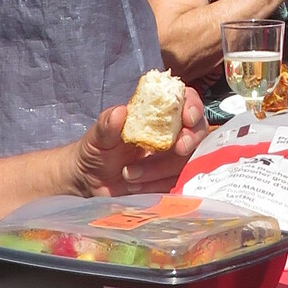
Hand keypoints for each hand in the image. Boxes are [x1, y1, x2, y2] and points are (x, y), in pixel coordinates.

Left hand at [74, 88, 208, 193]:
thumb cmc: (96, 150)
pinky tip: (136, 187)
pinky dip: (157, 185)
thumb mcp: (97, 136)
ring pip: (186, 160)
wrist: (90, 180)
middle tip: (178, 148)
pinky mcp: (170, 179)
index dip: (192, 106)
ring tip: (129, 175)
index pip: (184, 100)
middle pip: (197, 131)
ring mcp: (173, 158)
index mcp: (156, 113)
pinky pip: (177, 183)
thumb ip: (107, 124)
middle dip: (191, 139)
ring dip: (161, 168)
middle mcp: (170, 132)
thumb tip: (120, 113)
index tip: (187, 117)